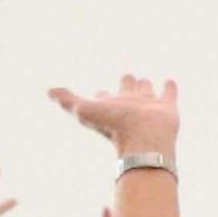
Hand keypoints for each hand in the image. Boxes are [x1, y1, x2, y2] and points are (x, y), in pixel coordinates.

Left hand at [48, 74, 180, 159]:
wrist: (143, 138)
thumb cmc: (113, 126)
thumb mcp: (83, 110)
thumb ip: (67, 99)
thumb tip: (48, 91)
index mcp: (111, 105)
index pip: (105, 97)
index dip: (102, 95)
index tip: (99, 94)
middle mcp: (130, 104)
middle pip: (127, 89)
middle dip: (126, 83)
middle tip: (126, 78)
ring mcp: (149, 105)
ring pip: (146, 89)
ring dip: (144, 85)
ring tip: (145, 81)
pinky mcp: (167, 107)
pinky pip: (169, 93)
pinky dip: (169, 87)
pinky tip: (169, 81)